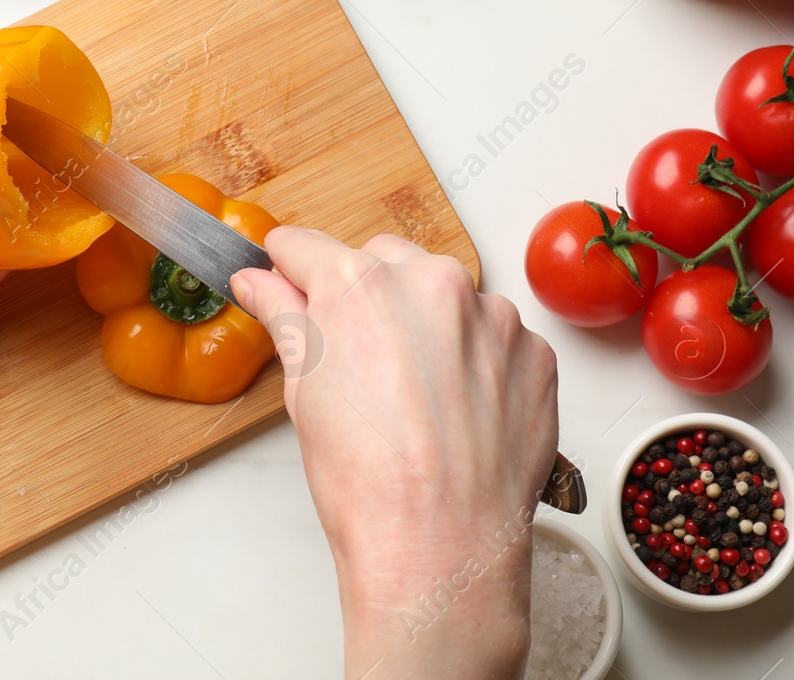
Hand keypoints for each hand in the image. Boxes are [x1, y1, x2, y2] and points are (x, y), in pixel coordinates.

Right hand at [232, 230, 557, 679]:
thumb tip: (258, 282)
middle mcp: (430, 282)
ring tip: (413, 395)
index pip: (305, 247)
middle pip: (380, 260)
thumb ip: (283, 316)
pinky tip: (456, 409)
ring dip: (426, 324)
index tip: (285, 283)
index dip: (287, 270)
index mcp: (359, 284)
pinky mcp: (534, 352)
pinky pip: (493, 335)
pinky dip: (475, 359)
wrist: (441, 547)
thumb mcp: (302, 391)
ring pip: (443, 295)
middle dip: (363, 296)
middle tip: (354, 360)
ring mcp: (492, 315)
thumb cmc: (369, 483)